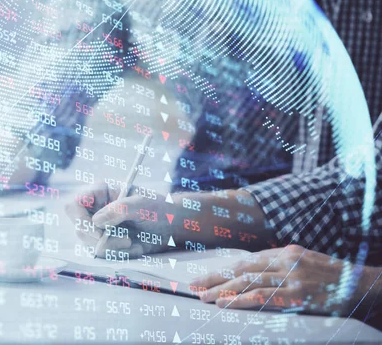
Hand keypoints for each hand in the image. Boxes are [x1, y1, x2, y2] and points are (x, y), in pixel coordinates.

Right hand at [65, 183, 174, 257]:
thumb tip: (97, 221)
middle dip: (101, 239)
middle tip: (125, 240)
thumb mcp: (141, 204)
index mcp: (100, 193)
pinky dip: (119, 254)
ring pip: (91, 244)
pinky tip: (134, 247)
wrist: (171, 226)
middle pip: (80, 228)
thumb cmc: (158, 208)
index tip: (99, 232)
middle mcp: (96, 210)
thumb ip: (119, 209)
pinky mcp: (107, 243)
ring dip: (113, 248)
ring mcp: (100, 228)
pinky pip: (103, 254)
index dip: (80, 219)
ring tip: (132, 242)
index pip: (75, 205)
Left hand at [191, 245, 365, 314]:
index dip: (223, 269)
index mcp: (284, 252)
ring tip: (203, 296)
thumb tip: (255, 271)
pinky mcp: (296, 294)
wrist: (362, 285)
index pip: (246, 261)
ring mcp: (290, 277)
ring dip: (221, 289)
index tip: (204, 276)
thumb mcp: (305, 263)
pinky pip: (262, 297)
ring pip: (247, 281)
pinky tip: (225, 303)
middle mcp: (284, 260)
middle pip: (241, 269)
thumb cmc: (333, 277)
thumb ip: (281, 265)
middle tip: (194, 286)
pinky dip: (240, 299)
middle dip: (215, 277)